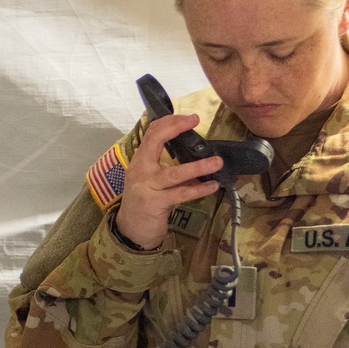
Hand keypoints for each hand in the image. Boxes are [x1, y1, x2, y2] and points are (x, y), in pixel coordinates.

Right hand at [115, 113, 222, 249]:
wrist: (131, 230)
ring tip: (217, 161)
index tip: (189, 117)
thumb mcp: (150, 179)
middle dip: (175, 128)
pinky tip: (212, 185)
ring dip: (198, 166)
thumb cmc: (145, 201)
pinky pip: (181, 194)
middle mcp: (141, 170)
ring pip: (174, 173)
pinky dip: (198, 189)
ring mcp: (147, 187)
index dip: (169, 122)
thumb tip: (193, 152)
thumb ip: (165, 164)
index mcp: (140, 160)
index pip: (151, 133)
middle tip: (195, 120)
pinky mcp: (155, 204)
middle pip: (155, 141)